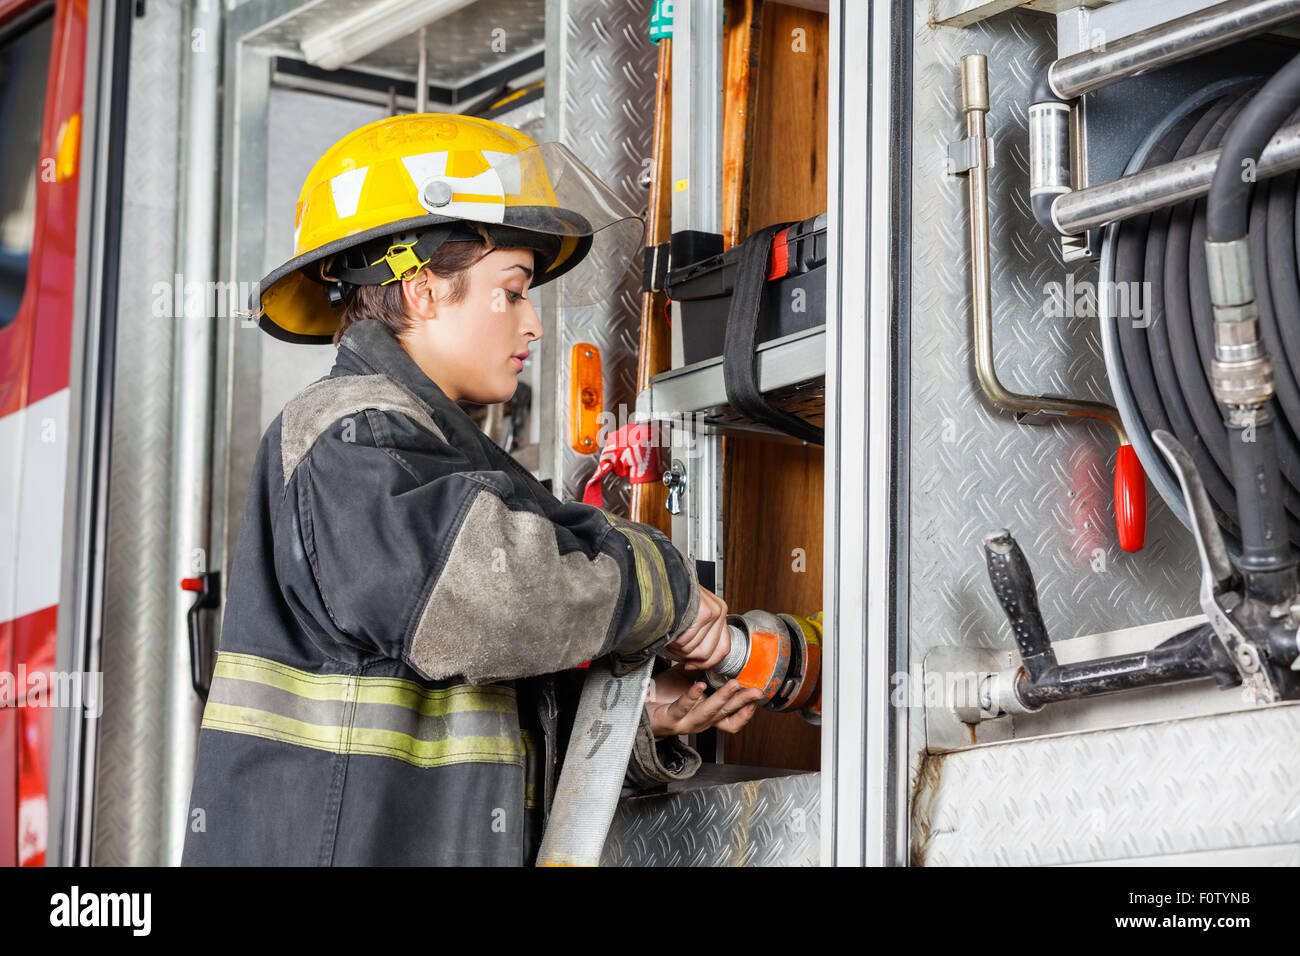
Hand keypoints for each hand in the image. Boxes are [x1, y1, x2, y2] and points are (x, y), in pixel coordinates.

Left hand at [645, 664, 763, 736]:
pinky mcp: (670, 719)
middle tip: (755, 691)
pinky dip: (693, 696)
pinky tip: (700, 685)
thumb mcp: (688, 681)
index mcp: (705, 714)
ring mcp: (685, 722)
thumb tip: (716, 657)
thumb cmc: (662, 695)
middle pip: (725, 715)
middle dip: (742, 702)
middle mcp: (698, 722)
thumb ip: (703, 673)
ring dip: (723, 698)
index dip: (746, 712)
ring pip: (709, 713)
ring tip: (733, 685)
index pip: (732, 720)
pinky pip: (683, 708)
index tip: (757, 699)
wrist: (638, 706)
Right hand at [663, 585, 728, 672]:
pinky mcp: (704, 613)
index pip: (722, 649)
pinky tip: (669, 630)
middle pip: (707, 653)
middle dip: (688, 655)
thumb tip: (697, 660)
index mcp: (719, 611)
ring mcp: (713, 612)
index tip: (692, 665)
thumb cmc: (670, 594)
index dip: (705, 663)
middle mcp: (719, 611)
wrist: (660, 576)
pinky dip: (673, 640)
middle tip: (676, 646)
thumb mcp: (689, 613)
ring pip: (694, 649)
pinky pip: (686, 642)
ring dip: (677, 647)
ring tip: (670, 634)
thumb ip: (699, 633)